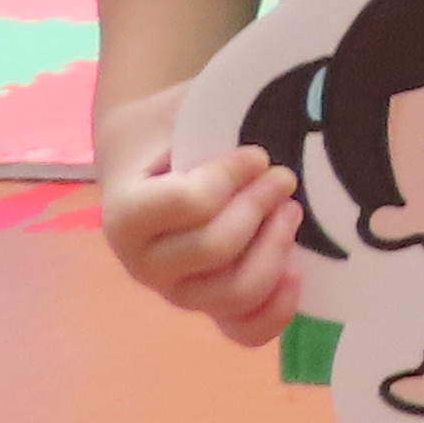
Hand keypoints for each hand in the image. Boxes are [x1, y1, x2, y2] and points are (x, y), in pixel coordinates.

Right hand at [100, 111, 304, 351]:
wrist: (150, 160)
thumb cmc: (173, 129)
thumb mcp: (185, 105)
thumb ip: (216, 103)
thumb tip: (285, 91)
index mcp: (125, 212)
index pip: (189, 203)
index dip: (232, 175)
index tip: (256, 153)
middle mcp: (142, 263)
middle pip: (214, 248)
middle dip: (260, 207)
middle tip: (283, 177)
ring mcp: (177, 292)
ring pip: (233, 293)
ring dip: (274, 249)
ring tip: (292, 212)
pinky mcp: (211, 308)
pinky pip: (243, 331)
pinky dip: (276, 309)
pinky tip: (297, 271)